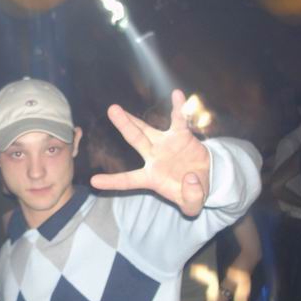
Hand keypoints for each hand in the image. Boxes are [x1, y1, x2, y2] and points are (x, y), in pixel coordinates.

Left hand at [91, 89, 209, 215]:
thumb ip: (192, 198)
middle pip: (135, 139)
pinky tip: (177, 95)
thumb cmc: (191, 192)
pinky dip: (179, 108)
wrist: (206, 179)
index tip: (93, 182)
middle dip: (123, 125)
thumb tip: (190, 179)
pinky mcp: (181, 136)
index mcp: (150, 177)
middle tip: (111, 111)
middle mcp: (153, 157)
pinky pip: (179, 120)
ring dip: (134, 118)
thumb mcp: (192, 205)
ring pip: (147, 128)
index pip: (128, 180)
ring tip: (119, 107)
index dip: (112, 182)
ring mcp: (165, 144)